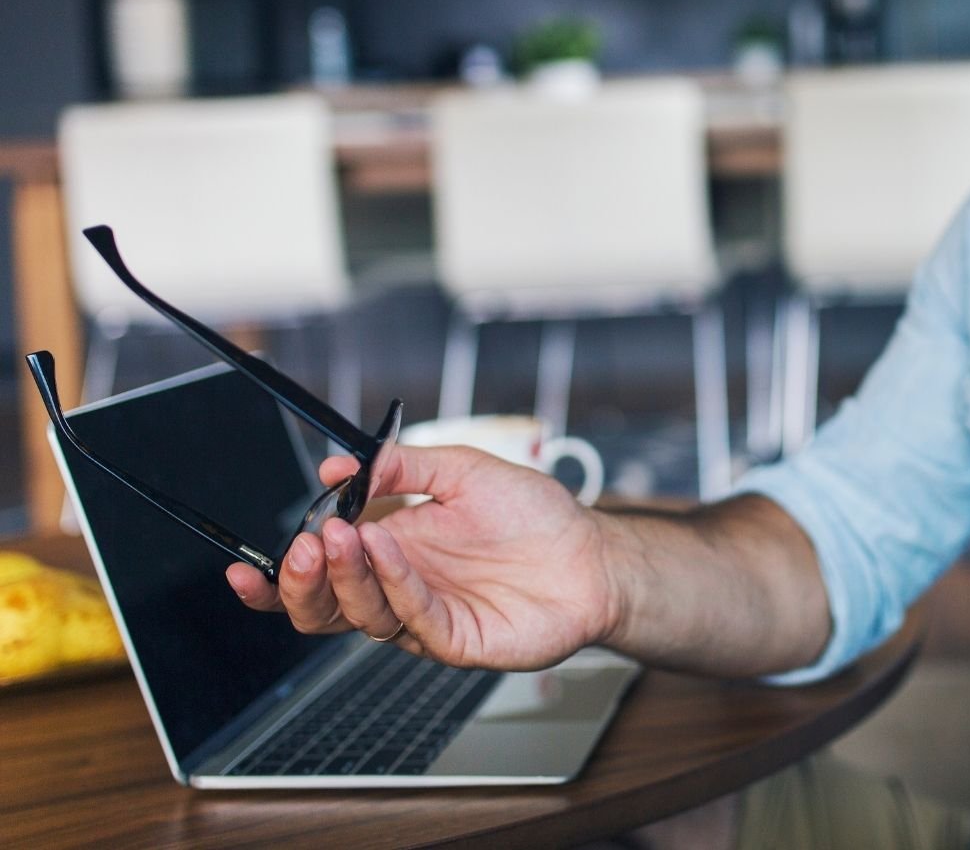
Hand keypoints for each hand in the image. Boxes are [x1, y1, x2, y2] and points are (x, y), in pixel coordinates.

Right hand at [225, 444, 619, 670]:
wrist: (591, 553)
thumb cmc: (533, 515)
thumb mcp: (462, 469)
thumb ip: (401, 467)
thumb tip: (339, 467)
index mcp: (390, 551)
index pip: (318, 575)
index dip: (274, 580)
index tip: (240, 566)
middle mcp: (399, 589)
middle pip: (324, 608)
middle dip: (300, 582)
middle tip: (302, 546)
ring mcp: (425, 617)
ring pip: (361, 616)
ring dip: (345, 576)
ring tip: (343, 536)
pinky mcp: (457, 639)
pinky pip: (412, 618)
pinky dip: (394, 583)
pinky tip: (388, 549)